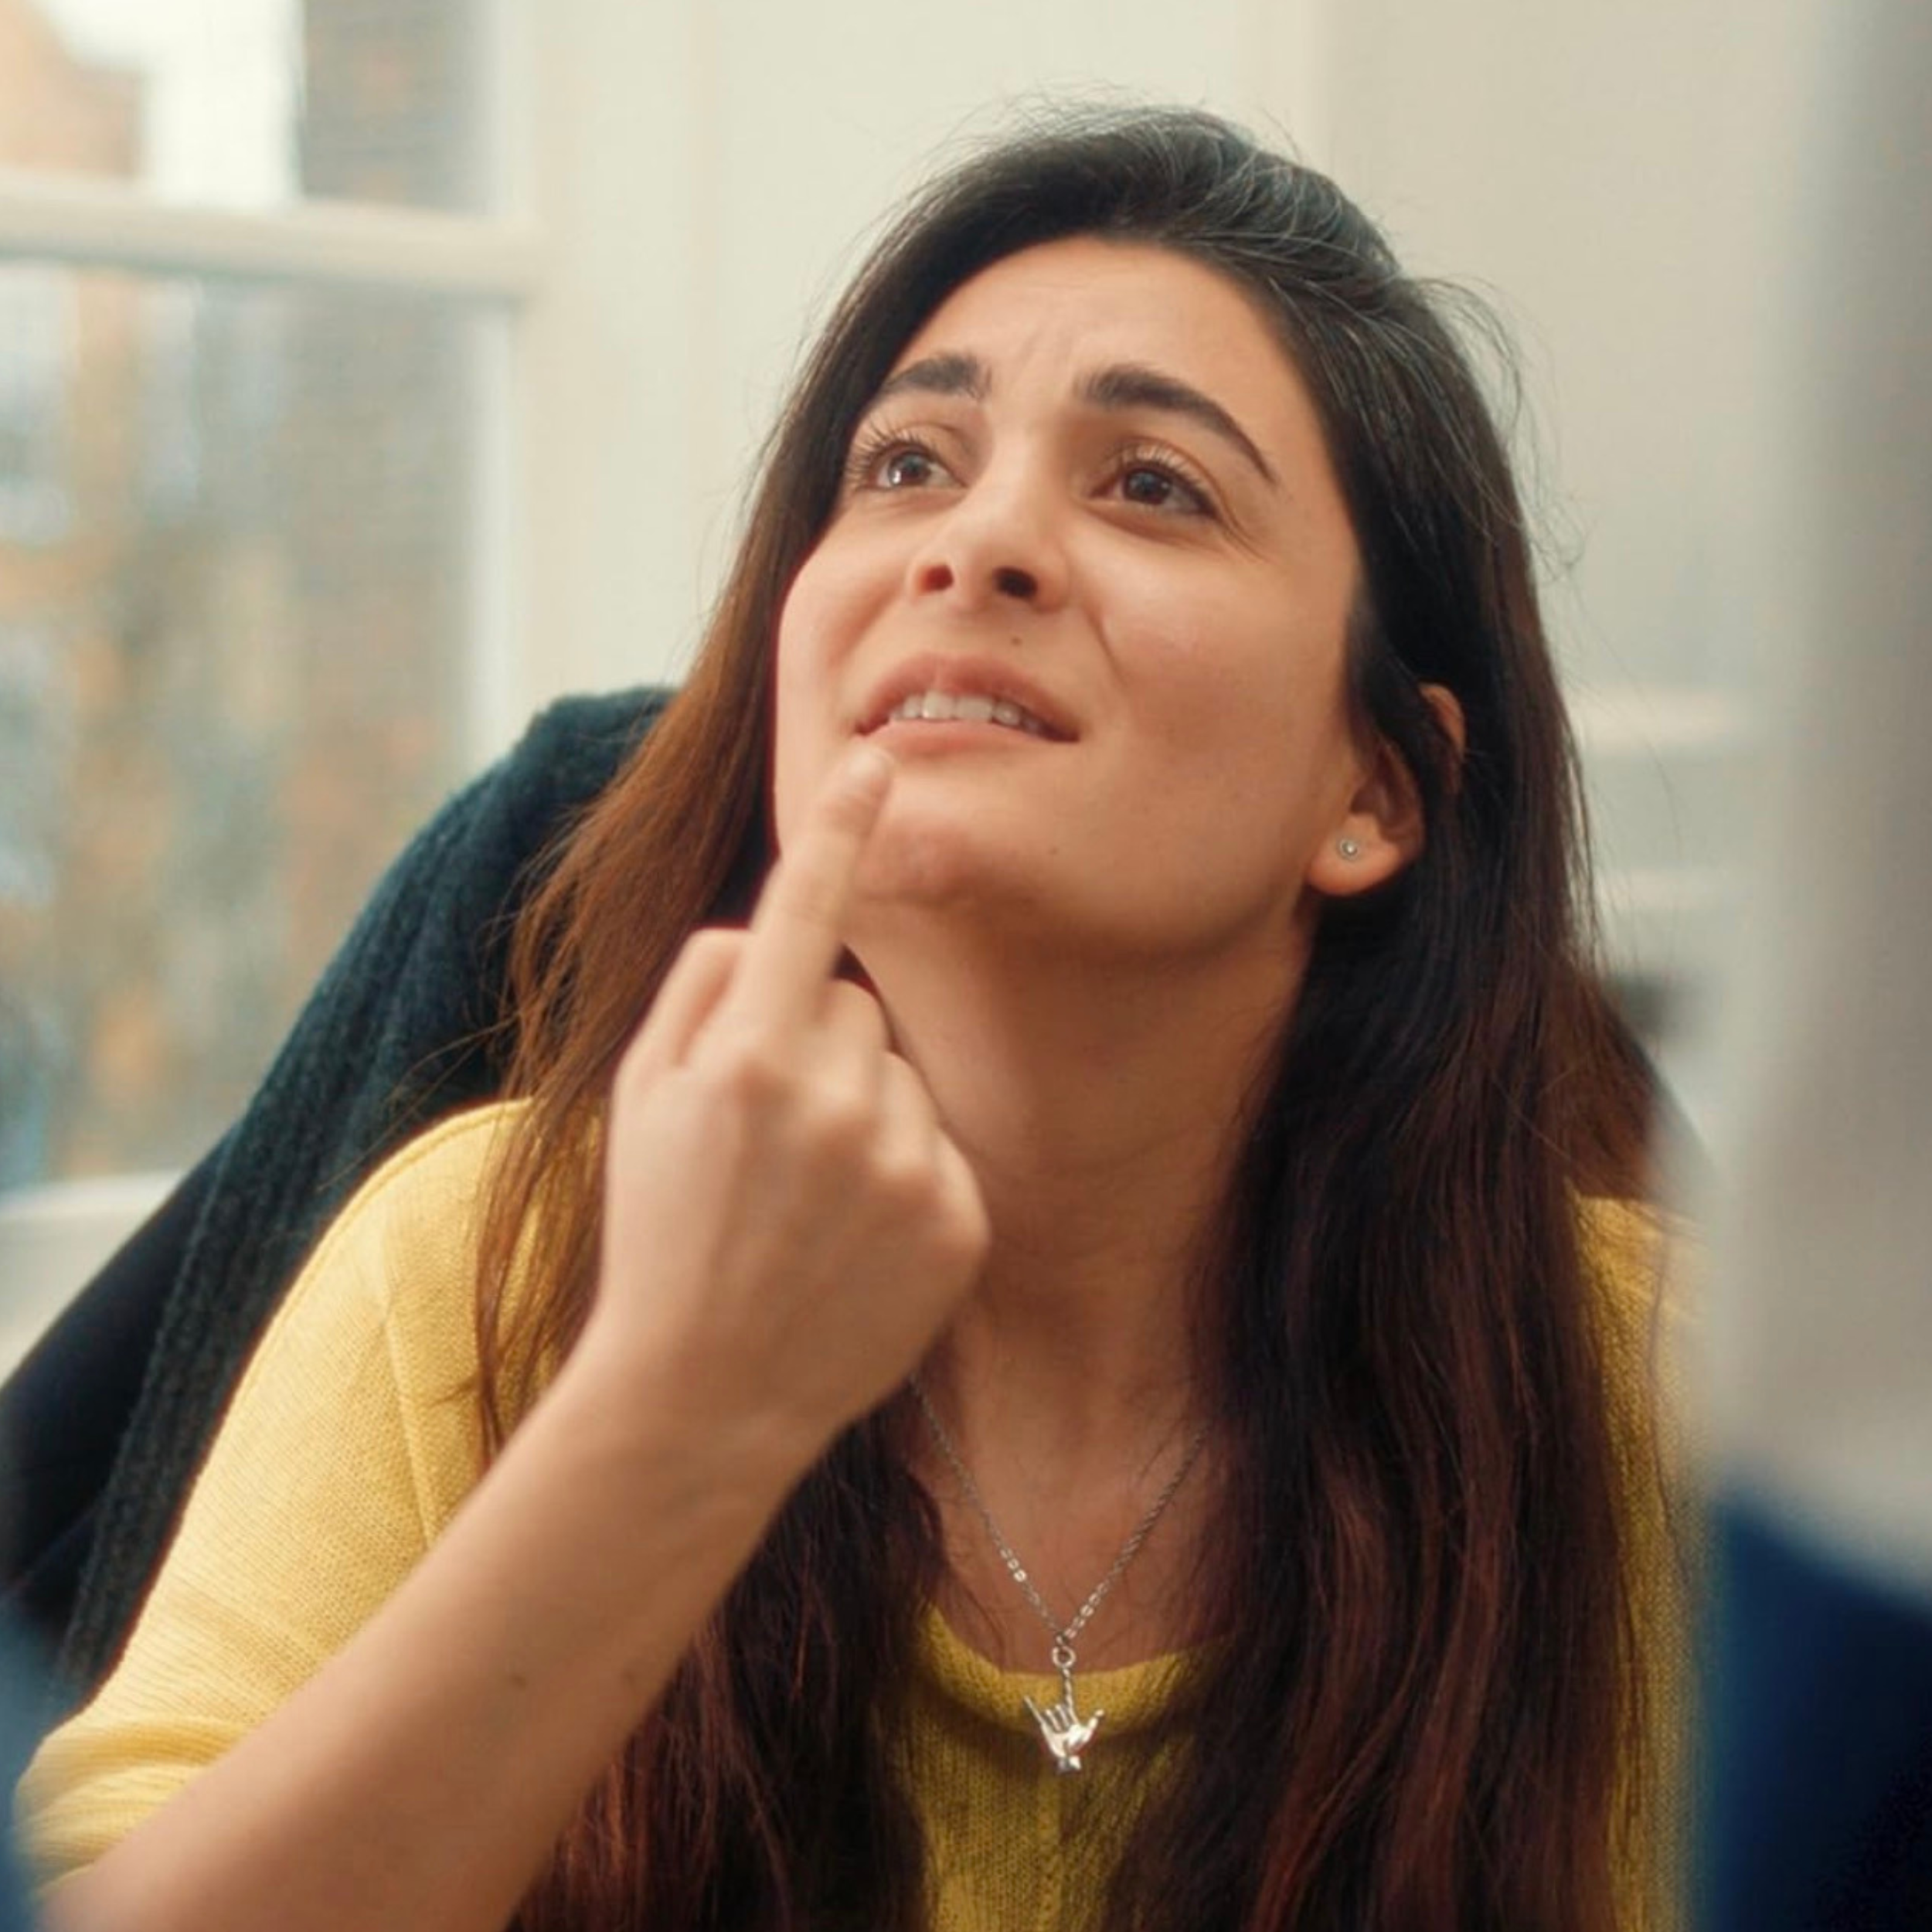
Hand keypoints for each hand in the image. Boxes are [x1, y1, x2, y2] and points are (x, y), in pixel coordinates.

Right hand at [583, 743, 988, 1461]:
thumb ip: (699, 992)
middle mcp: (834, 1101)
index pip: (805, 913)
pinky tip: (852, 1238)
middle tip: (765, 1138)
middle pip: (853, 1005)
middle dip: (813, 1045)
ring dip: (862, 1109)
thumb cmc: (659, 1233)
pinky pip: (938, 1145)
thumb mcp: (637, 1101)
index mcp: (746, 1058)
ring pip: (900, 1073)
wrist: (703, 1395)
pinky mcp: (958, 1222)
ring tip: (807, 1199)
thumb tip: (765, 926)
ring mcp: (903, 1165)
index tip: (880, 762)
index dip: (842, 832)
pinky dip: (903, 1175)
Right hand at [1023, 1686, 1104, 1773]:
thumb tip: (1102, 1711)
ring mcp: (1052, 1723)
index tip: (1064, 1671)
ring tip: (1060, 1734)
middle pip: (1060, 1708)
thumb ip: (1093, 1722)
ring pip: (1051, 1713)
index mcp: (1072, 1718)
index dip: (1066, 1684)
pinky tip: (1026, 1698)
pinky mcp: (1043, 1728)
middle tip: (1066, 1731)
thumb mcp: (1088, 1733)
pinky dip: (1031, 1707)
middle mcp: (1061, 1718)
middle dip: (1063, 1717)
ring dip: (1055, 1722)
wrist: (1067, 1760)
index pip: (1067, 1696)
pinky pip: (1036, 1716)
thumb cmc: (1079, 1749)